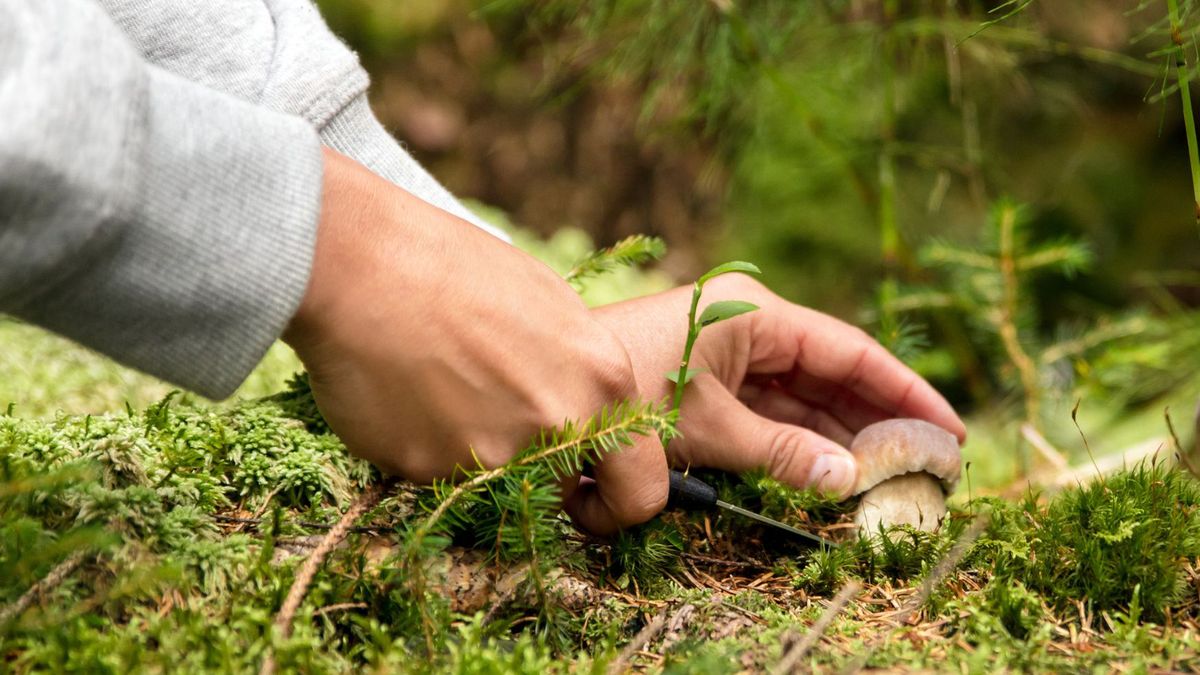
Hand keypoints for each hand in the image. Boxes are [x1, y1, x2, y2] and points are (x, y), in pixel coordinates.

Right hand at [284, 149, 667, 533]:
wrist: (363, 263)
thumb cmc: (455, 266)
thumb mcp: (550, 309)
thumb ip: (577, 373)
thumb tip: (584, 414)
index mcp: (604, 381)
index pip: (642, 489)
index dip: (616, 500)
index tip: (589, 493)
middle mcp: (560, 426)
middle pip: (564, 488)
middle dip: (539, 472)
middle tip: (494, 419)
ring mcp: (495, 454)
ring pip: (495, 483)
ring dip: (472, 451)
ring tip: (438, 384)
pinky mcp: (432, 470)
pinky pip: (437, 474)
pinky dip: (421, 444)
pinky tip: (403, 391)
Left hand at [591, 275, 965, 496]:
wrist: (552, 386)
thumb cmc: (626, 390)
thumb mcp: (710, 426)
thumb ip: (782, 454)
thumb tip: (850, 478)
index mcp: (756, 314)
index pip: (849, 351)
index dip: (902, 391)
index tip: (948, 427)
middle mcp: (749, 328)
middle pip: (831, 377)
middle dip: (875, 420)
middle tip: (925, 463)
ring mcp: (729, 356)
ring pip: (801, 400)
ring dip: (838, 437)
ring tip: (888, 476)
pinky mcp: (709, 384)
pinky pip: (768, 415)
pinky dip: (796, 443)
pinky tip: (831, 473)